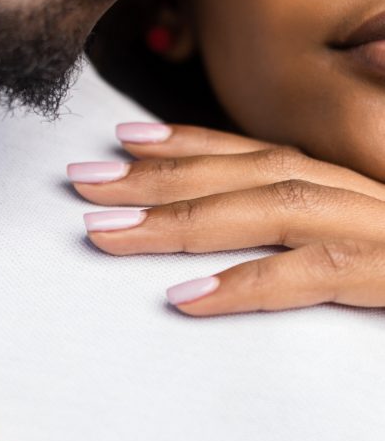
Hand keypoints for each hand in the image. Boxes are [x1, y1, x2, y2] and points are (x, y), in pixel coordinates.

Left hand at [68, 122, 384, 315]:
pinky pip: (307, 274)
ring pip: (263, 209)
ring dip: (179, 220)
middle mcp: (355, 186)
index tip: (126, 142)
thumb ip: (308, 225)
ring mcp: (374, 225)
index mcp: (345, 175)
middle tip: (84, 184)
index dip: (186, 140)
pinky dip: (243, 286)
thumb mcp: (362, 228)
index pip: (254, 147)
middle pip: (242, 170)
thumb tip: (244, 216)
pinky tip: (186, 300)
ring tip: (106, 233)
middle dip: (156, 177)